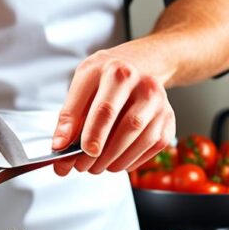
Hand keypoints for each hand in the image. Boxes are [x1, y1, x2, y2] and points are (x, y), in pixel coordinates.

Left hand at [52, 46, 174, 175]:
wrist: (139, 64)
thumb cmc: (106, 75)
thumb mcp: (82, 82)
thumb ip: (70, 114)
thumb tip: (60, 144)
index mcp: (118, 73)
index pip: (106, 109)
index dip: (91, 134)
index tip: (78, 152)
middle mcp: (145, 86)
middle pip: (127, 126)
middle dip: (101, 153)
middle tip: (81, 165)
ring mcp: (160, 104)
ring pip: (141, 140)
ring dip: (115, 160)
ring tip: (95, 165)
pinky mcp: (168, 120)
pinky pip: (151, 148)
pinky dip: (130, 160)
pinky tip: (115, 159)